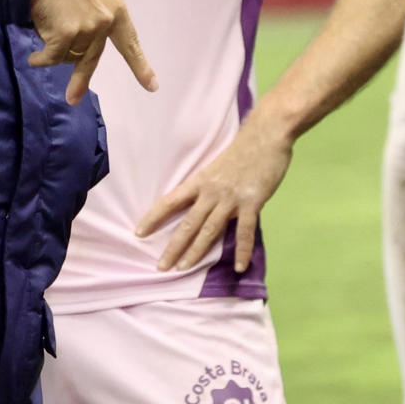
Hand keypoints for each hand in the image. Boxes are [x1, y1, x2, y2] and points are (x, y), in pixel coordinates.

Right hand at [28, 0, 165, 104]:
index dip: (141, 66)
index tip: (152, 86)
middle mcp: (102, 24)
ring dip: (56, 49)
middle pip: (91, 60)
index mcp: (116, 11)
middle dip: (80, 81)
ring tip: (44, 31)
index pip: (130, 43)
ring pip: (68, 55)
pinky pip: (51, 57)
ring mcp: (83, 31)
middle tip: (73, 99)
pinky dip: (40, 59)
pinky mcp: (62, 36)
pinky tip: (33, 58)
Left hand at [135, 119, 292, 270]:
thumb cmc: (242, 149)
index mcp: (200, 181)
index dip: (153, 218)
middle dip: (173, 247)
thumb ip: (208, 186)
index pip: (169, 201)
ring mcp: (231, 199)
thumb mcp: (216, 166)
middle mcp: (211, 192)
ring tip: (183, 269)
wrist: (266, 135)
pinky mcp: (251, 203)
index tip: (138, 232)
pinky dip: (242, 251)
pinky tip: (238, 267)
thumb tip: (201, 204)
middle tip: (160, 267)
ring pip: (209, 230)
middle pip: (187, 223)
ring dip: (195, 252)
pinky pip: (244, 232)